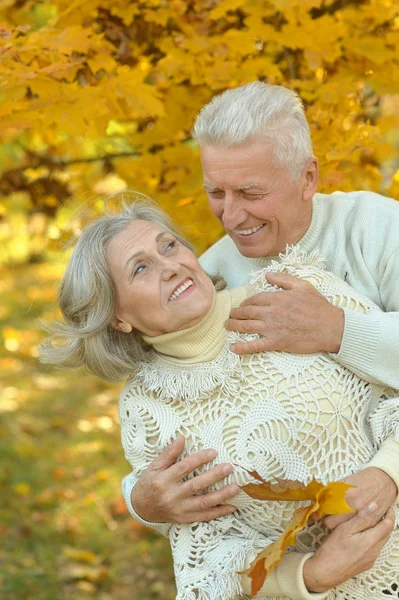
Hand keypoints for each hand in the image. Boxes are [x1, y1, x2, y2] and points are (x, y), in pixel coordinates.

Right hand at [131, 435, 238, 522]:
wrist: (141, 508)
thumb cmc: (150, 482)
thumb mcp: (155, 466)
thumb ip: (169, 453)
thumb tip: (182, 437)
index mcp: (163, 480)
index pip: (184, 468)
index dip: (199, 459)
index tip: (214, 452)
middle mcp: (171, 496)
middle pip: (196, 485)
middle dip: (214, 476)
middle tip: (229, 467)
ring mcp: (179, 509)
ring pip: (203, 503)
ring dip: (221, 496)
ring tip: (236, 487)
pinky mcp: (184, 519)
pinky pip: (204, 516)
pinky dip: (219, 512)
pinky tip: (232, 506)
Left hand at [226, 272, 343, 354]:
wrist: (331, 328)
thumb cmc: (319, 307)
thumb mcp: (303, 286)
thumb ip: (283, 279)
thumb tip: (267, 275)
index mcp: (277, 298)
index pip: (254, 299)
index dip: (245, 303)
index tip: (243, 306)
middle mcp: (272, 312)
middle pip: (247, 312)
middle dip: (236, 314)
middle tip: (230, 315)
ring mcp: (272, 328)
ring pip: (246, 327)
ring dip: (233, 326)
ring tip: (227, 326)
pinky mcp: (276, 342)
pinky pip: (255, 346)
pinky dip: (242, 347)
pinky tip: (233, 348)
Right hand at [303, 503, 395, 592]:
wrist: (325, 572)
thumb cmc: (333, 549)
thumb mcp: (345, 529)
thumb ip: (362, 518)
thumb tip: (375, 506)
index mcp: (371, 541)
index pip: (388, 525)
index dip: (390, 514)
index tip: (388, 506)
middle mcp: (375, 551)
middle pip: (386, 534)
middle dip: (385, 521)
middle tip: (378, 511)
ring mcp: (371, 559)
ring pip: (380, 541)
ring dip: (379, 531)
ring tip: (369, 521)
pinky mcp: (366, 564)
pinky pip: (374, 549)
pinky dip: (373, 539)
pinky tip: (361, 535)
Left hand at [320, 467, 397, 530]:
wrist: (384, 482)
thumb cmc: (363, 479)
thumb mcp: (346, 481)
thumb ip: (332, 490)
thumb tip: (318, 497)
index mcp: (346, 497)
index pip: (326, 512)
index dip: (319, 513)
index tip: (315, 512)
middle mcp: (354, 509)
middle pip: (331, 524)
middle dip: (326, 520)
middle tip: (325, 515)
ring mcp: (363, 518)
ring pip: (342, 529)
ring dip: (337, 525)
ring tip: (336, 518)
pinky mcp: (370, 523)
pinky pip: (354, 530)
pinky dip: (349, 527)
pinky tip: (347, 521)